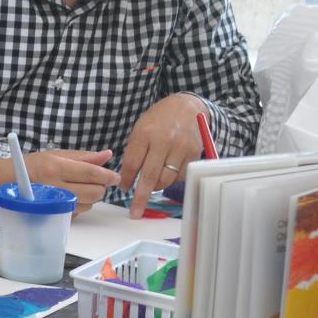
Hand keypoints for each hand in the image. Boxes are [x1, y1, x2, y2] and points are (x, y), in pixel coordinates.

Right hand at [0, 148, 119, 215]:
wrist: (7, 184)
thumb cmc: (32, 166)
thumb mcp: (56, 155)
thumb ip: (83, 157)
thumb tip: (106, 155)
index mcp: (55, 168)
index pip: (90, 173)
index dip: (106, 175)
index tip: (114, 176)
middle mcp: (54, 186)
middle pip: (94, 192)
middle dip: (99, 187)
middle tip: (94, 180)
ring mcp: (53, 203)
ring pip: (89, 204)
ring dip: (89, 197)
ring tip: (76, 187)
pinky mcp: (53, 214)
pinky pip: (78, 212)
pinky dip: (79, 205)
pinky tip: (69, 196)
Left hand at [119, 93, 207, 215]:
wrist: (186, 106)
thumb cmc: (159, 119)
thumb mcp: (141, 129)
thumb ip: (135, 151)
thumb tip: (128, 178)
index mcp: (145, 133)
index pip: (133, 164)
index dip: (127, 180)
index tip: (123, 189)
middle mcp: (164, 141)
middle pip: (150, 177)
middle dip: (141, 197)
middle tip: (135, 211)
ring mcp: (181, 147)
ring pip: (167, 179)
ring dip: (156, 187)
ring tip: (151, 186)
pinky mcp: (194, 153)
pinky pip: (180, 176)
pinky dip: (172, 180)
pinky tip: (167, 174)